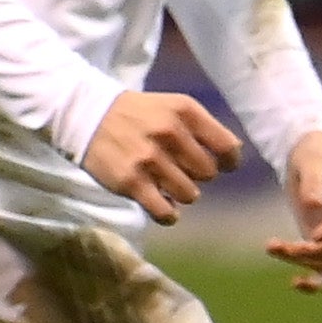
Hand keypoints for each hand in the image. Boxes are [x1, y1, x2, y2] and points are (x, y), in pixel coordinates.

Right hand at [82, 89, 243, 222]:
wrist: (87, 115)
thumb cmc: (139, 115)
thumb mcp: (173, 107)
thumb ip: (203, 128)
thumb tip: (234, 154)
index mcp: (185, 111)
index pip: (227, 146)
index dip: (229, 162)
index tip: (224, 166)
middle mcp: (169, 132)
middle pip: (208, 174)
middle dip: (198, 176)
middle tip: (181, 170)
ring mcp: (149, 158)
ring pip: (190, 195)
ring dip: (182, 194)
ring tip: (167, 184)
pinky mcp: (131, 182)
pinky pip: (165, 211)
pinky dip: (168, 215)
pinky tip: (164, 207)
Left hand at [269, 131, 321, 291]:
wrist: (311, 155)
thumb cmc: (313, 152)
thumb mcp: (310, 159)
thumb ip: (313, 180)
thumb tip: (313, 206)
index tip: (316, 236)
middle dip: (320, 251)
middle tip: (291, 246)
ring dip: (306, 262)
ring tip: (274, 248)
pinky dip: (314, 281)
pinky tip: (293, 283)